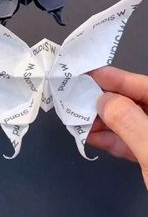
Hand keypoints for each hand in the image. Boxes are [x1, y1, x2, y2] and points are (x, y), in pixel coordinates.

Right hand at [88, 66, 147, 188]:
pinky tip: (90, 136)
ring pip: (129, 122)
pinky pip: (130, 141)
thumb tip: (104, 100)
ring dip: (103, 121)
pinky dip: (111, 139)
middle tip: (76, 98)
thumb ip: (129, 122)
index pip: (143, 84)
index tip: (87, 75)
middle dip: (104, 101)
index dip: (114, 78)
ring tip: (77, 119)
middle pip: (134, 101)